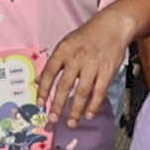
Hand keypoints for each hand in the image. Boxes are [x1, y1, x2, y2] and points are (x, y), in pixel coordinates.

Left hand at [35, 1, 138, 125]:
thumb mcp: (66, 43)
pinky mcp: (107, 71)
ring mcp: (93, 65)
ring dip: (76, 110)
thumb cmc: (87, 35)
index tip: (39, 103)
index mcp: (63, 50)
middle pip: (64, 86)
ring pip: (82, 92)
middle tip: (52, 119)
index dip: (43, 89)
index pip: (49, 72)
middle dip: (57, 105)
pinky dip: (94, 105)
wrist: (112, 26)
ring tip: (71, 123)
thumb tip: (37, 81)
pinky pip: (99, 92)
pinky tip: (89, 114)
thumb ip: (54, 62)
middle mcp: (76, 58)